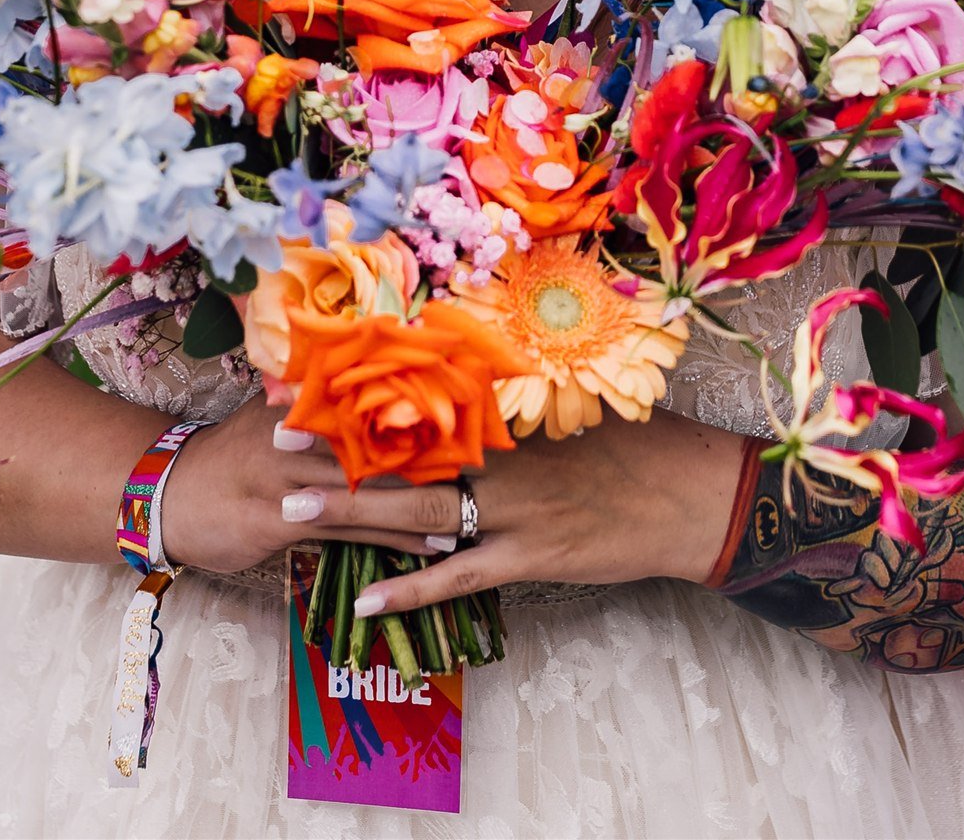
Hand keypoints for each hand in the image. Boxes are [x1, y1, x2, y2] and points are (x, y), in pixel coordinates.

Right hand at [156, 397, 441, 575]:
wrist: (167, 494)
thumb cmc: (228, 457)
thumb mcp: (268, 417)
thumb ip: (314, 406)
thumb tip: (361, 382)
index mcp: (299, 406)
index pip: (367, 407)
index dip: (419, 417)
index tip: (468, 425)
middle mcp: (297, 435)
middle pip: (375, 448)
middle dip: (428, 464)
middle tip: (480, 477)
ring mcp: (287, 477)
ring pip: (366, 492)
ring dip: (418, 508)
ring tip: (464, 520)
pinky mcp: (278, 521)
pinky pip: (343, 531)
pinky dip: (385, 540)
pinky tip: (421, 551)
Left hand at [270, 409, 745, 618]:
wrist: (688, 494)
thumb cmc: (633, 440)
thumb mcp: (572, 400)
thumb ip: (514, 391)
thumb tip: (463, 365)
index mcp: (508, 408)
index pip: (418, 393)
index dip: (358, 388)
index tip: (307, 378)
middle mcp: (501, 453)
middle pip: (402, 448)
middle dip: (335, 446)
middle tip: (275, 440)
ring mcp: (512, 508)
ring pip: (416, 510)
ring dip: (350, 512)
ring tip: (291, 509)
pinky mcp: (530, 557)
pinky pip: (457, 575)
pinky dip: (410, 587)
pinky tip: (365, 598)